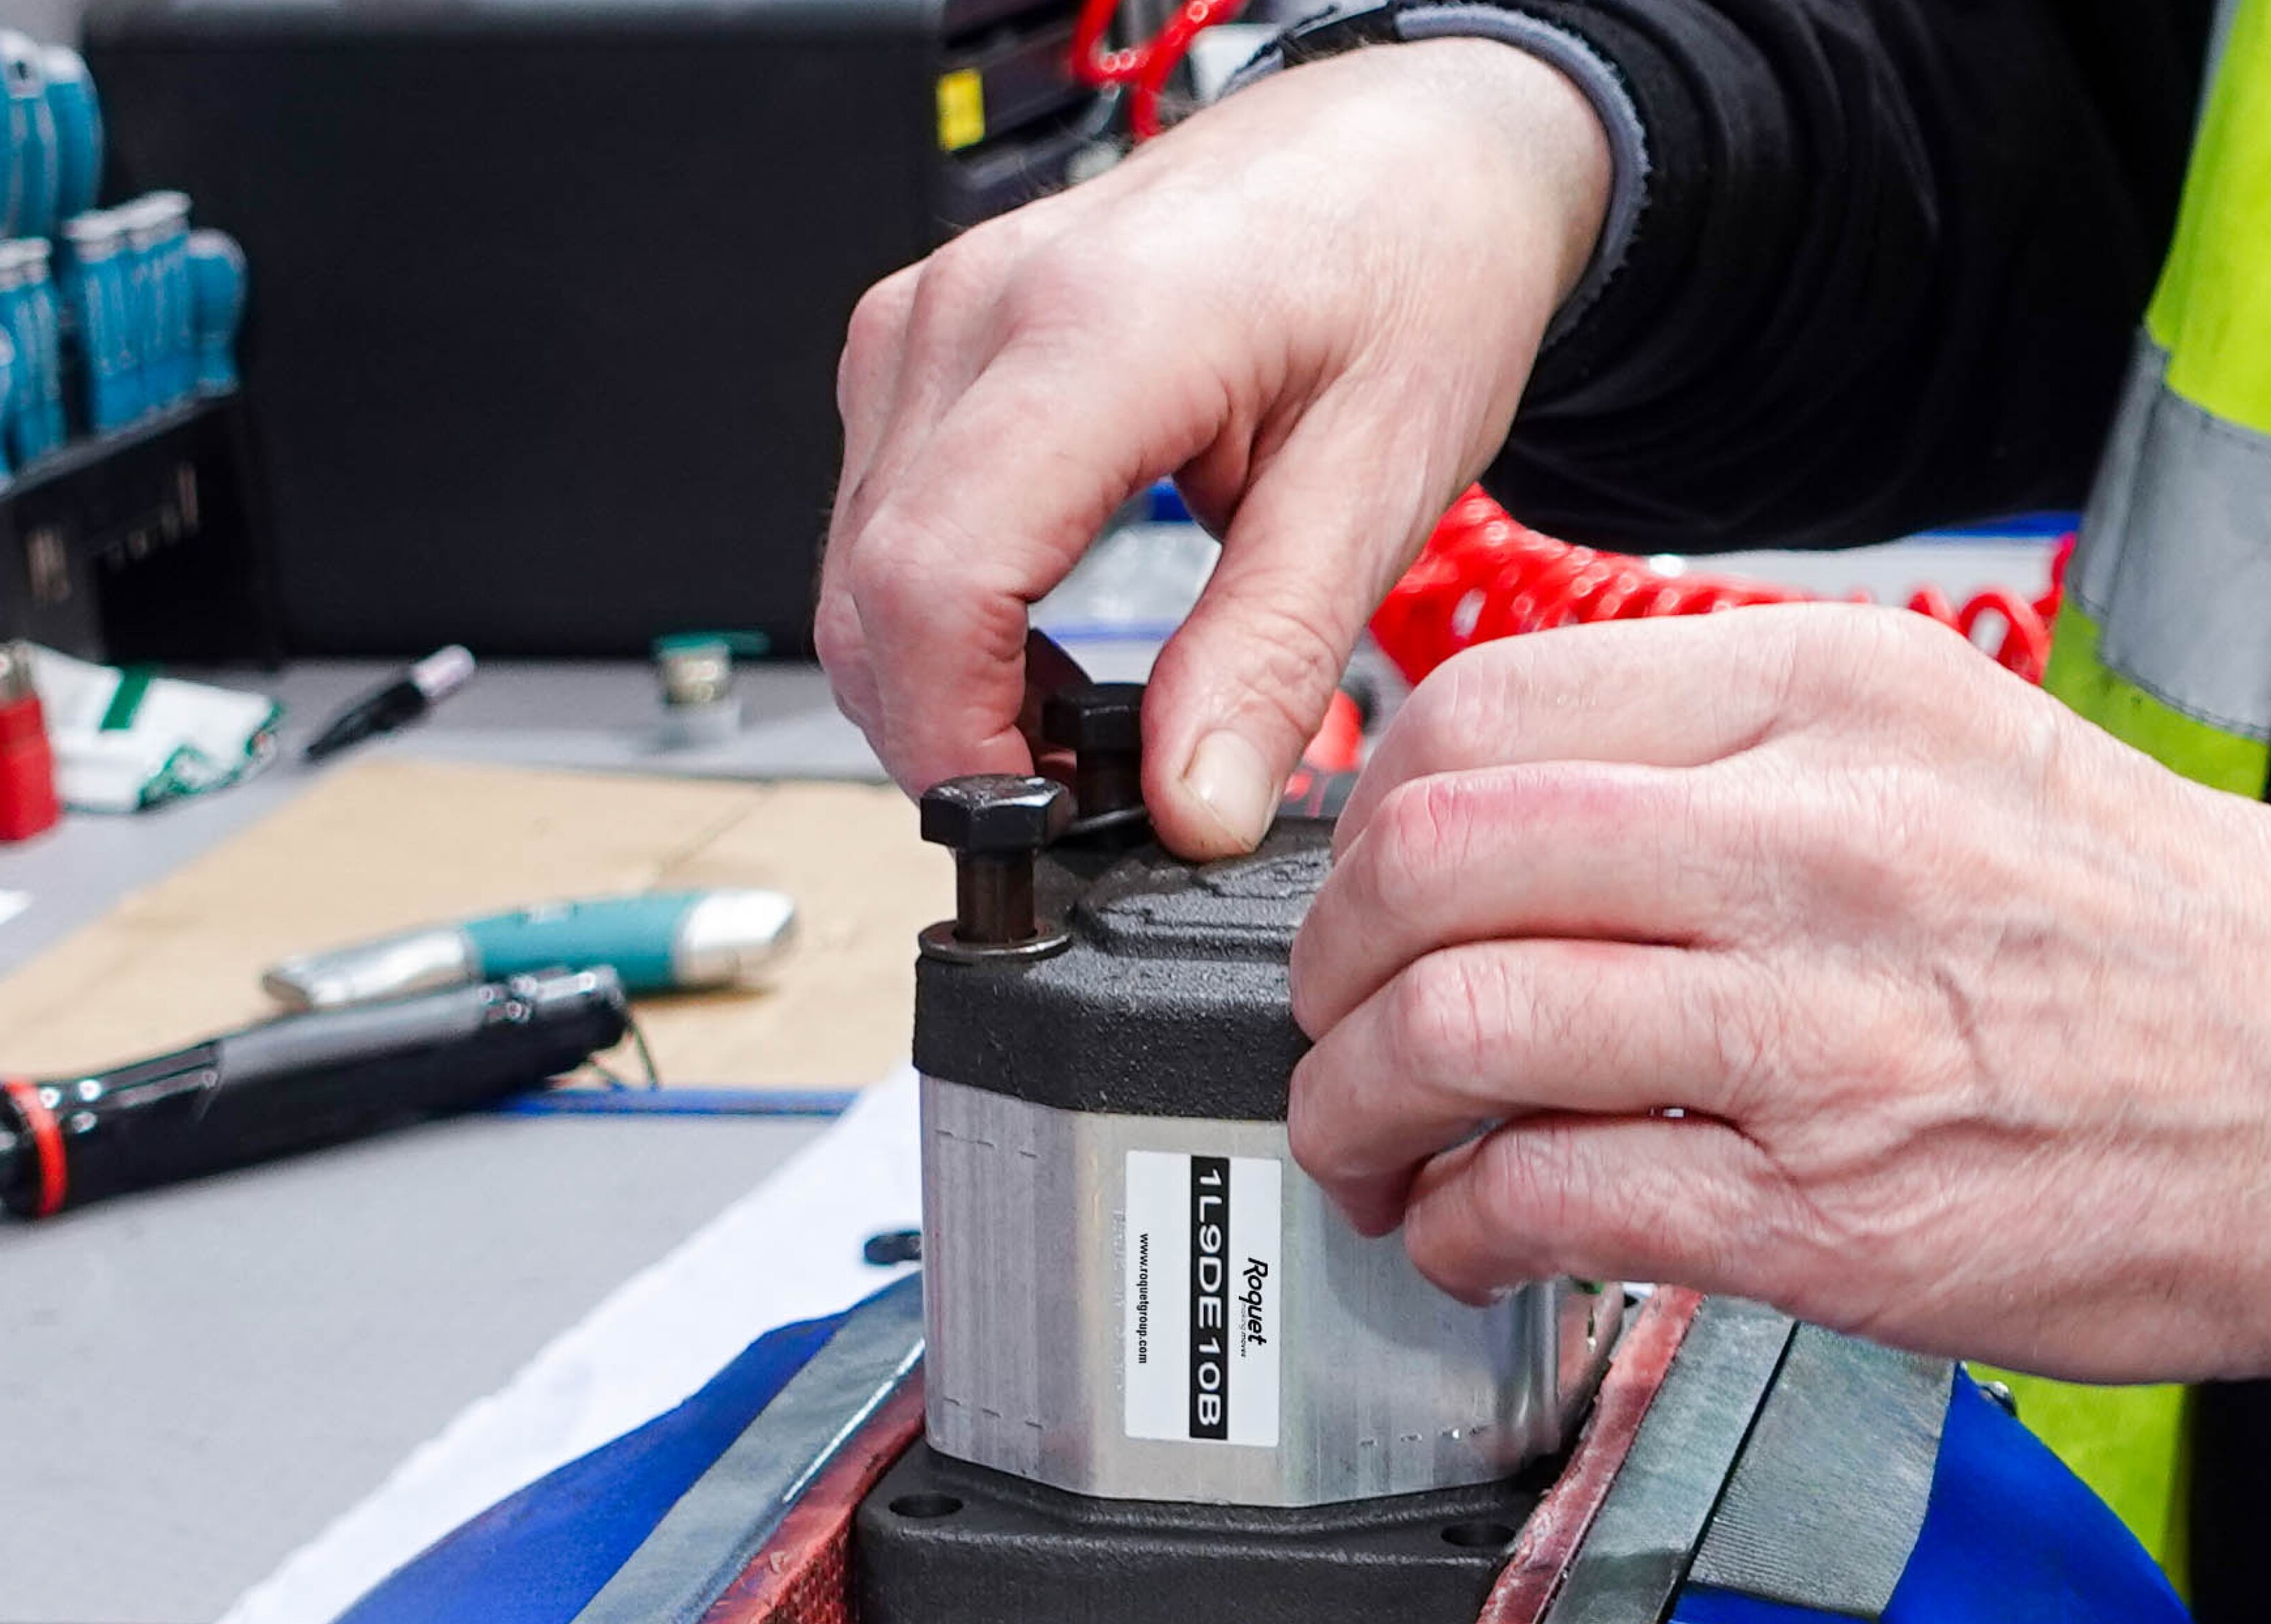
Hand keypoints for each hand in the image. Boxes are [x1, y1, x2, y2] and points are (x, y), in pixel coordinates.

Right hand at [816, 41, 1609, 856]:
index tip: (1032, 827)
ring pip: (858, 564)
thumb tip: (1191, 810)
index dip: (955, 738)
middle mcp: (978, 307)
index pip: (935, 578)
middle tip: (1082, 801)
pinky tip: (1038, 644)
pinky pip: (881, 513)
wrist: (1409, 148)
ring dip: (939, 677)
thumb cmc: (1412, 264)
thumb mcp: (1379, 480)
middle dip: (948, 731)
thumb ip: (1270, 657)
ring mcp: (934, 314)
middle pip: (871, 587)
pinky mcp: (927, 337)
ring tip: (1079, 725)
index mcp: (1095, 330)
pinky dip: (941, 611)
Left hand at [1286, 607, 2270, 1384]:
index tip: (1361, 874)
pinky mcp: (1824, 1209)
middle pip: (1434, 858)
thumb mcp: (1942, 735)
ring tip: (1366, 1139)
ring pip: (1457, 1027)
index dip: (1368, 808)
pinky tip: (1465, 1229)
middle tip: (1332, 1013)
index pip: (1482, 706)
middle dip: (1326, 958)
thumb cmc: (2143, 924)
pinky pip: (1545, 1196)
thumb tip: (1506, 800)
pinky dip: (1453, 1223)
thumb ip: (1722, 745)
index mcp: (1828, 697)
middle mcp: (1811, 838)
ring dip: (1355, 1104)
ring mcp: (1814, 1026)